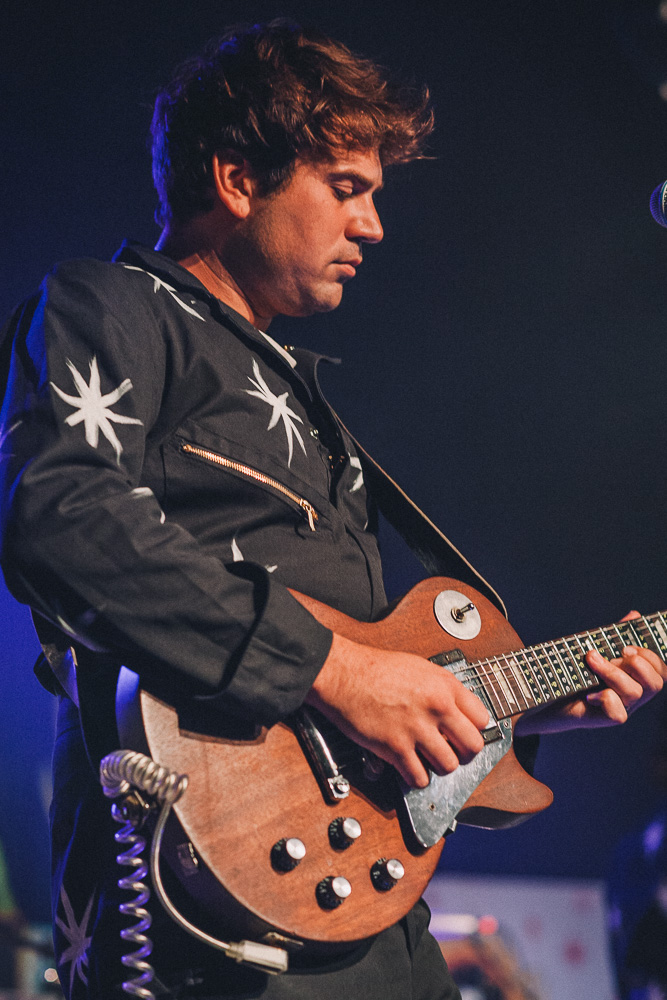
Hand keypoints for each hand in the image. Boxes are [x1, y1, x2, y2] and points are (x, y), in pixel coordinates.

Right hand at [305, 632, 489, 787]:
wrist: (344, 674)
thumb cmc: (375, 669)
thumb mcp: (419, 668)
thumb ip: (441, 689)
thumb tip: (455, 709)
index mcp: (445, 685)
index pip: (482, 718)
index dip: (474, 729)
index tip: (465, 734)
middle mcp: (436, 706)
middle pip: (473, 746)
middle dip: (464, 753)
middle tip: (452, 752)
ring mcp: (417, 728)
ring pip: (449, 765)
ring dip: (439, 767)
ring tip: (427, 760)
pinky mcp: (396, 747)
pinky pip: (419, 777)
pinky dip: (416, 777)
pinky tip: (409, 767)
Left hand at [515, 611, 665, 735]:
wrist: (549, 700)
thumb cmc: (576, 673)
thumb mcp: (598, 650)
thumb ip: (616, 635)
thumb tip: (634, 615)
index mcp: (636, 679)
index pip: (662, 672)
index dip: (651, 657)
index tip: (627, 647)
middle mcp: (633, 696)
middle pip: (655, 683)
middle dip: (637, 663)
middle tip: (616, 654)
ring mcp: (621, 708)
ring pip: (634, 692)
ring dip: (612, 672)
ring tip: (591, 660)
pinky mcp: (605, 720)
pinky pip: (618, 714)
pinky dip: (605, 698)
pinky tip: (589, 693)